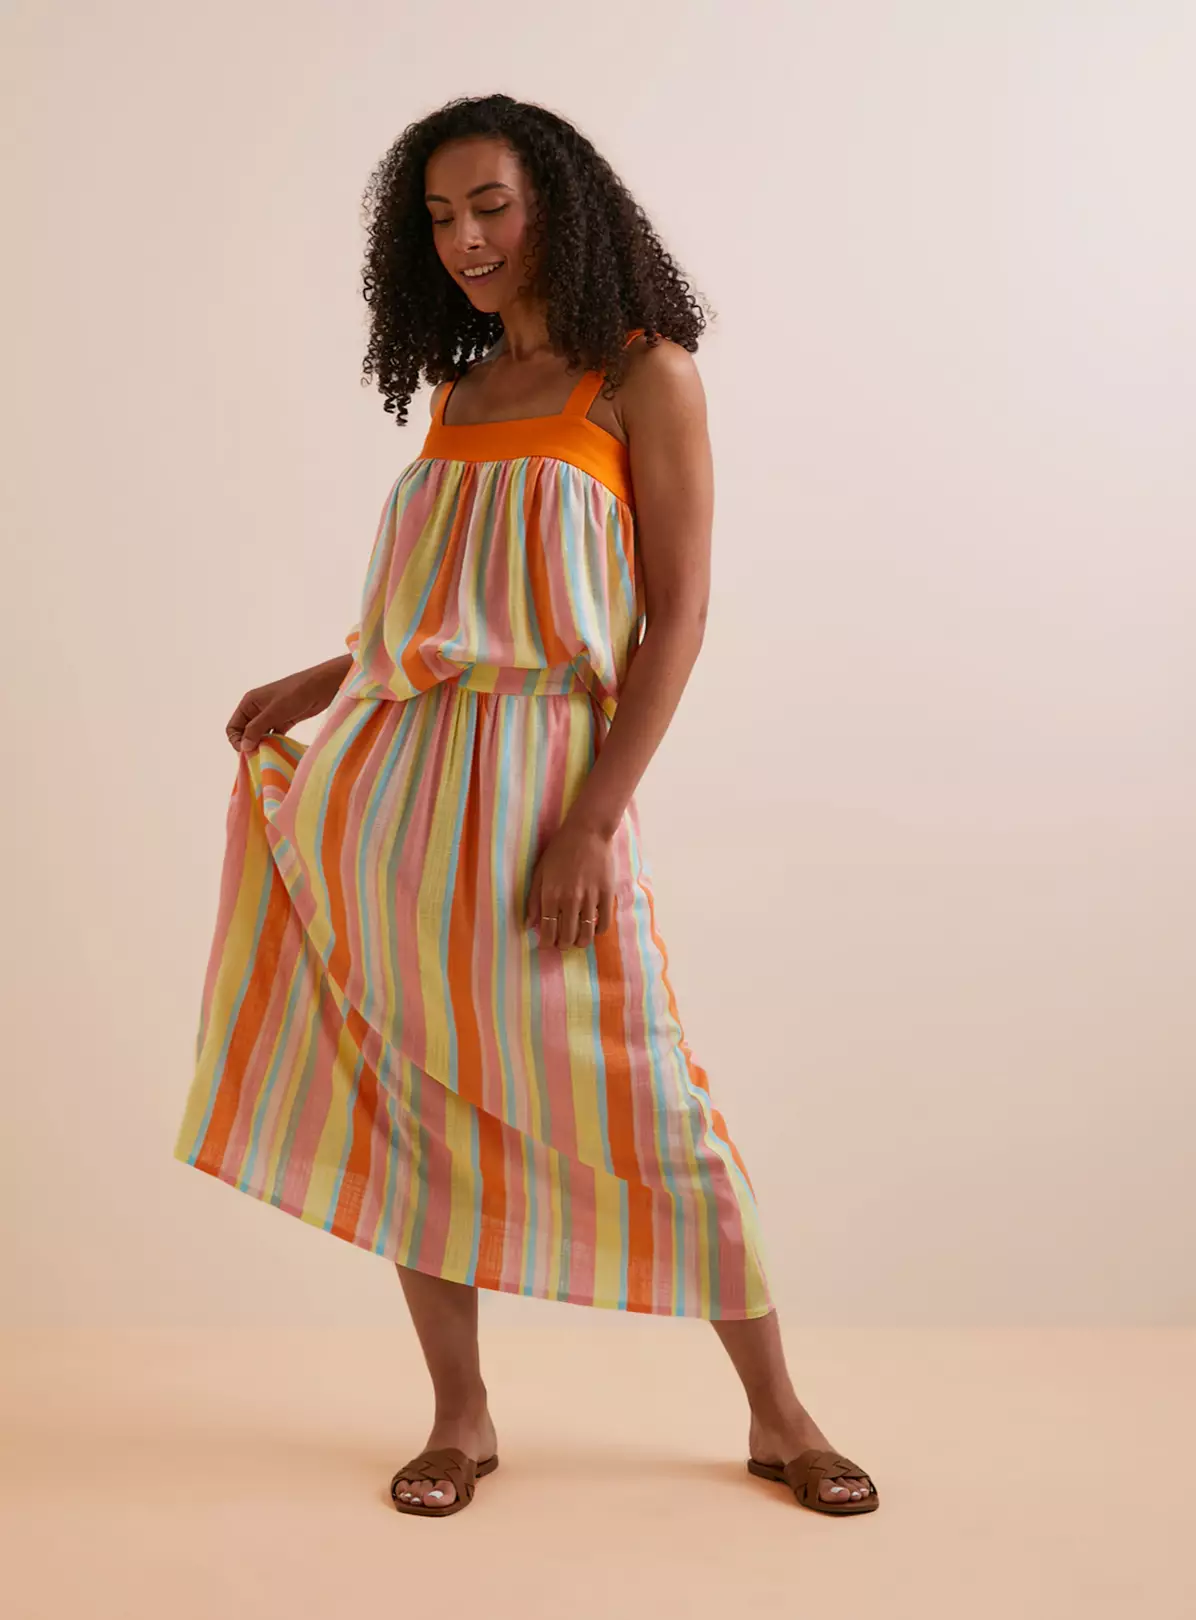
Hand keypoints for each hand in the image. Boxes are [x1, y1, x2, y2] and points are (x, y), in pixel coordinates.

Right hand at [226, 657, 348, 753]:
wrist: (322, 686)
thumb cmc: (296, 693)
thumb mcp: (274, 711)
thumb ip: (257, 728)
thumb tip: (243, 747)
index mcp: (249, 703)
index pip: (233, 727)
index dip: (237, 741)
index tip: (247, 752)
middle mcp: (257, 709)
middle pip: (246, 733)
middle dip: (249, 745)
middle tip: (258, 758)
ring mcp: (271, 715)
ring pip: (260, 735)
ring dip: (262, 746)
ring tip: (268, 757)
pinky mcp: (285, 720)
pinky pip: (274, 736)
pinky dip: (275, 743)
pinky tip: (279, 752)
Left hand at [525, 821, 616, 948]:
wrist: (587, 832)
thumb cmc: (560, 850)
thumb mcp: (540, 872)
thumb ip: (533, 900)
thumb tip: (529, 925)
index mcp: (551, 895)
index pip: (548, 932)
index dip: (547, 944)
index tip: (546, 945)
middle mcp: (570, 900)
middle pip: (567, 937)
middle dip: (563, 945)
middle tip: (562, 943)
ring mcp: (590, 898)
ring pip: (586, 934)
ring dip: (581, 942)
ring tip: (578, 941)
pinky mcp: (607, 894)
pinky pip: (604, 923)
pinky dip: (598, 931)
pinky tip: (593, 928)